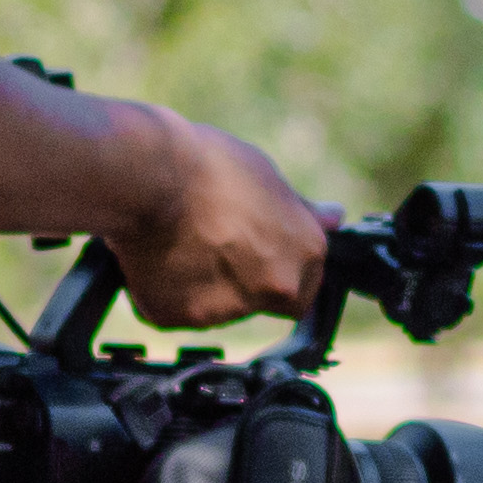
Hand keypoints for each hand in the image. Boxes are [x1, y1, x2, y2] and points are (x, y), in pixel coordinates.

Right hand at [106, 114, 333, 328]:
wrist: (149, 174)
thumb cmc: (208, 166)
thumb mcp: (266, 177)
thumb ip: (299, 212)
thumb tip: (333, 217)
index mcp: (305, 252)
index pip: (307, 284)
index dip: (278, 267)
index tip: (254, 251)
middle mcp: (276, 287)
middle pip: (266, 302)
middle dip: (246, 284)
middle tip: (215, 247)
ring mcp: (229, 308)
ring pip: (218, 310)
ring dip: (205, 287)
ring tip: (181, 242)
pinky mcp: (179, 317)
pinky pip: (175, 311)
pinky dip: (167, 292)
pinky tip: (157, 256)